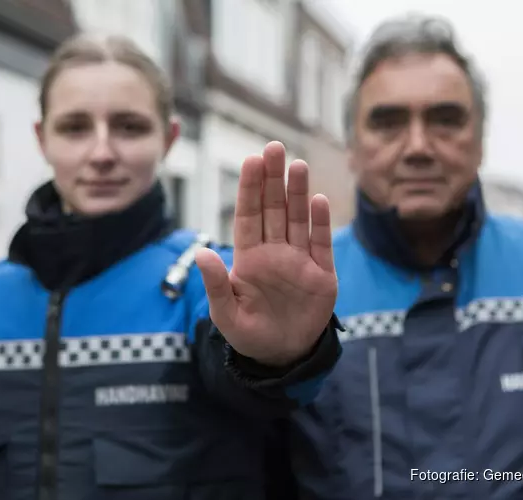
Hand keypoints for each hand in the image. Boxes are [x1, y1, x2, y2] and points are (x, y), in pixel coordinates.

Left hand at [195, 141, 337, 366]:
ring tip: (298, 165)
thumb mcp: (225, 314)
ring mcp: (300, 261)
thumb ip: (216, 284)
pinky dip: (320, 224)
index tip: (251, 161)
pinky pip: (321, 244)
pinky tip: (318, 201)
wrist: (282, 356)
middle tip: (274, 148)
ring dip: (298, 193)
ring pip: (298, 219)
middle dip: (274, 180)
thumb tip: (200, 253)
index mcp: (249, 258)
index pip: (249, 216)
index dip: (250, 189)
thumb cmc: (248, 334)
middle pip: (274, 209)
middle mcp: (275, 252)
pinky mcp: (322, 274)